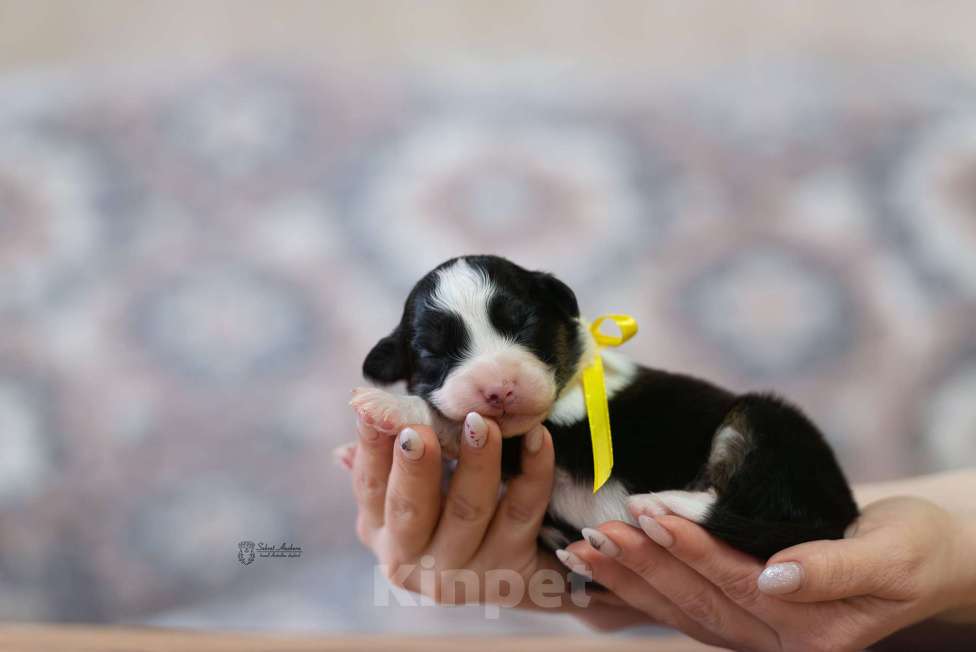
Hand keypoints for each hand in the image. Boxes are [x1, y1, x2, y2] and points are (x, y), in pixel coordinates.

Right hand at [344, 409, 572, 608]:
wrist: (510, 579)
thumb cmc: (449, 521)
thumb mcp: (412, 497)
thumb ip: (389, 458)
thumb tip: (363, 408)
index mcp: (383, 531)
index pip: (370, 486)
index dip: (370, 448)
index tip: (370, 410)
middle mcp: (413, 558)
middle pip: (410, 510)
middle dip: (414, 468)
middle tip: (419, 430)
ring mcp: (463, 569)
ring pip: (469, 510)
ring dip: (476, 463)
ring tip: (482, 423)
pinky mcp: (510, 567)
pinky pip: (523, 512)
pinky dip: (534, 472)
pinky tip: (538, 437)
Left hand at [564, 496, 975, 650]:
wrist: (921, 560)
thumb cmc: (913, 551)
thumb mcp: (892, 557)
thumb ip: (834, 569)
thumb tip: (779, 575)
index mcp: (813, 633)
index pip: (738, 585)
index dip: (692, 548)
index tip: (650, 512)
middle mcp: (776, 642)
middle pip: (697, 601)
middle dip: (644, 564)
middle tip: (598, 531)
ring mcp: (754, 635)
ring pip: (680, 609)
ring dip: (630, 578)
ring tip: (585, 548)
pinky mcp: (740, 617)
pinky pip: (682, 607)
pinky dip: (639, 588)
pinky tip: (604, 569)